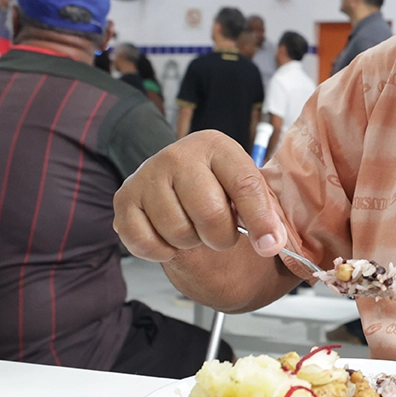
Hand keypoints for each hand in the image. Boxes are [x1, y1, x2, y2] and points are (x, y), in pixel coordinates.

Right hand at [113, 130, 286, 261]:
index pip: (244, 185)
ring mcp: (147, 175)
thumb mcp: (246, 189)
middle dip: (222, 237)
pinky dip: (162, 251)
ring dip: (191, 243)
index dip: (261, 220)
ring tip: (192, 227)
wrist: (177, 183)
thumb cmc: (217, 188)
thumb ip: (265, 214)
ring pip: (178, 232)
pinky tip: (168, 236)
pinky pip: (146, 243)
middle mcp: (178, 155)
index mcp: (216, 146)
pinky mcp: (124, 199)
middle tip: (220, 233)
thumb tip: (272, 244)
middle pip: (210, 214)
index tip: (269, 246)